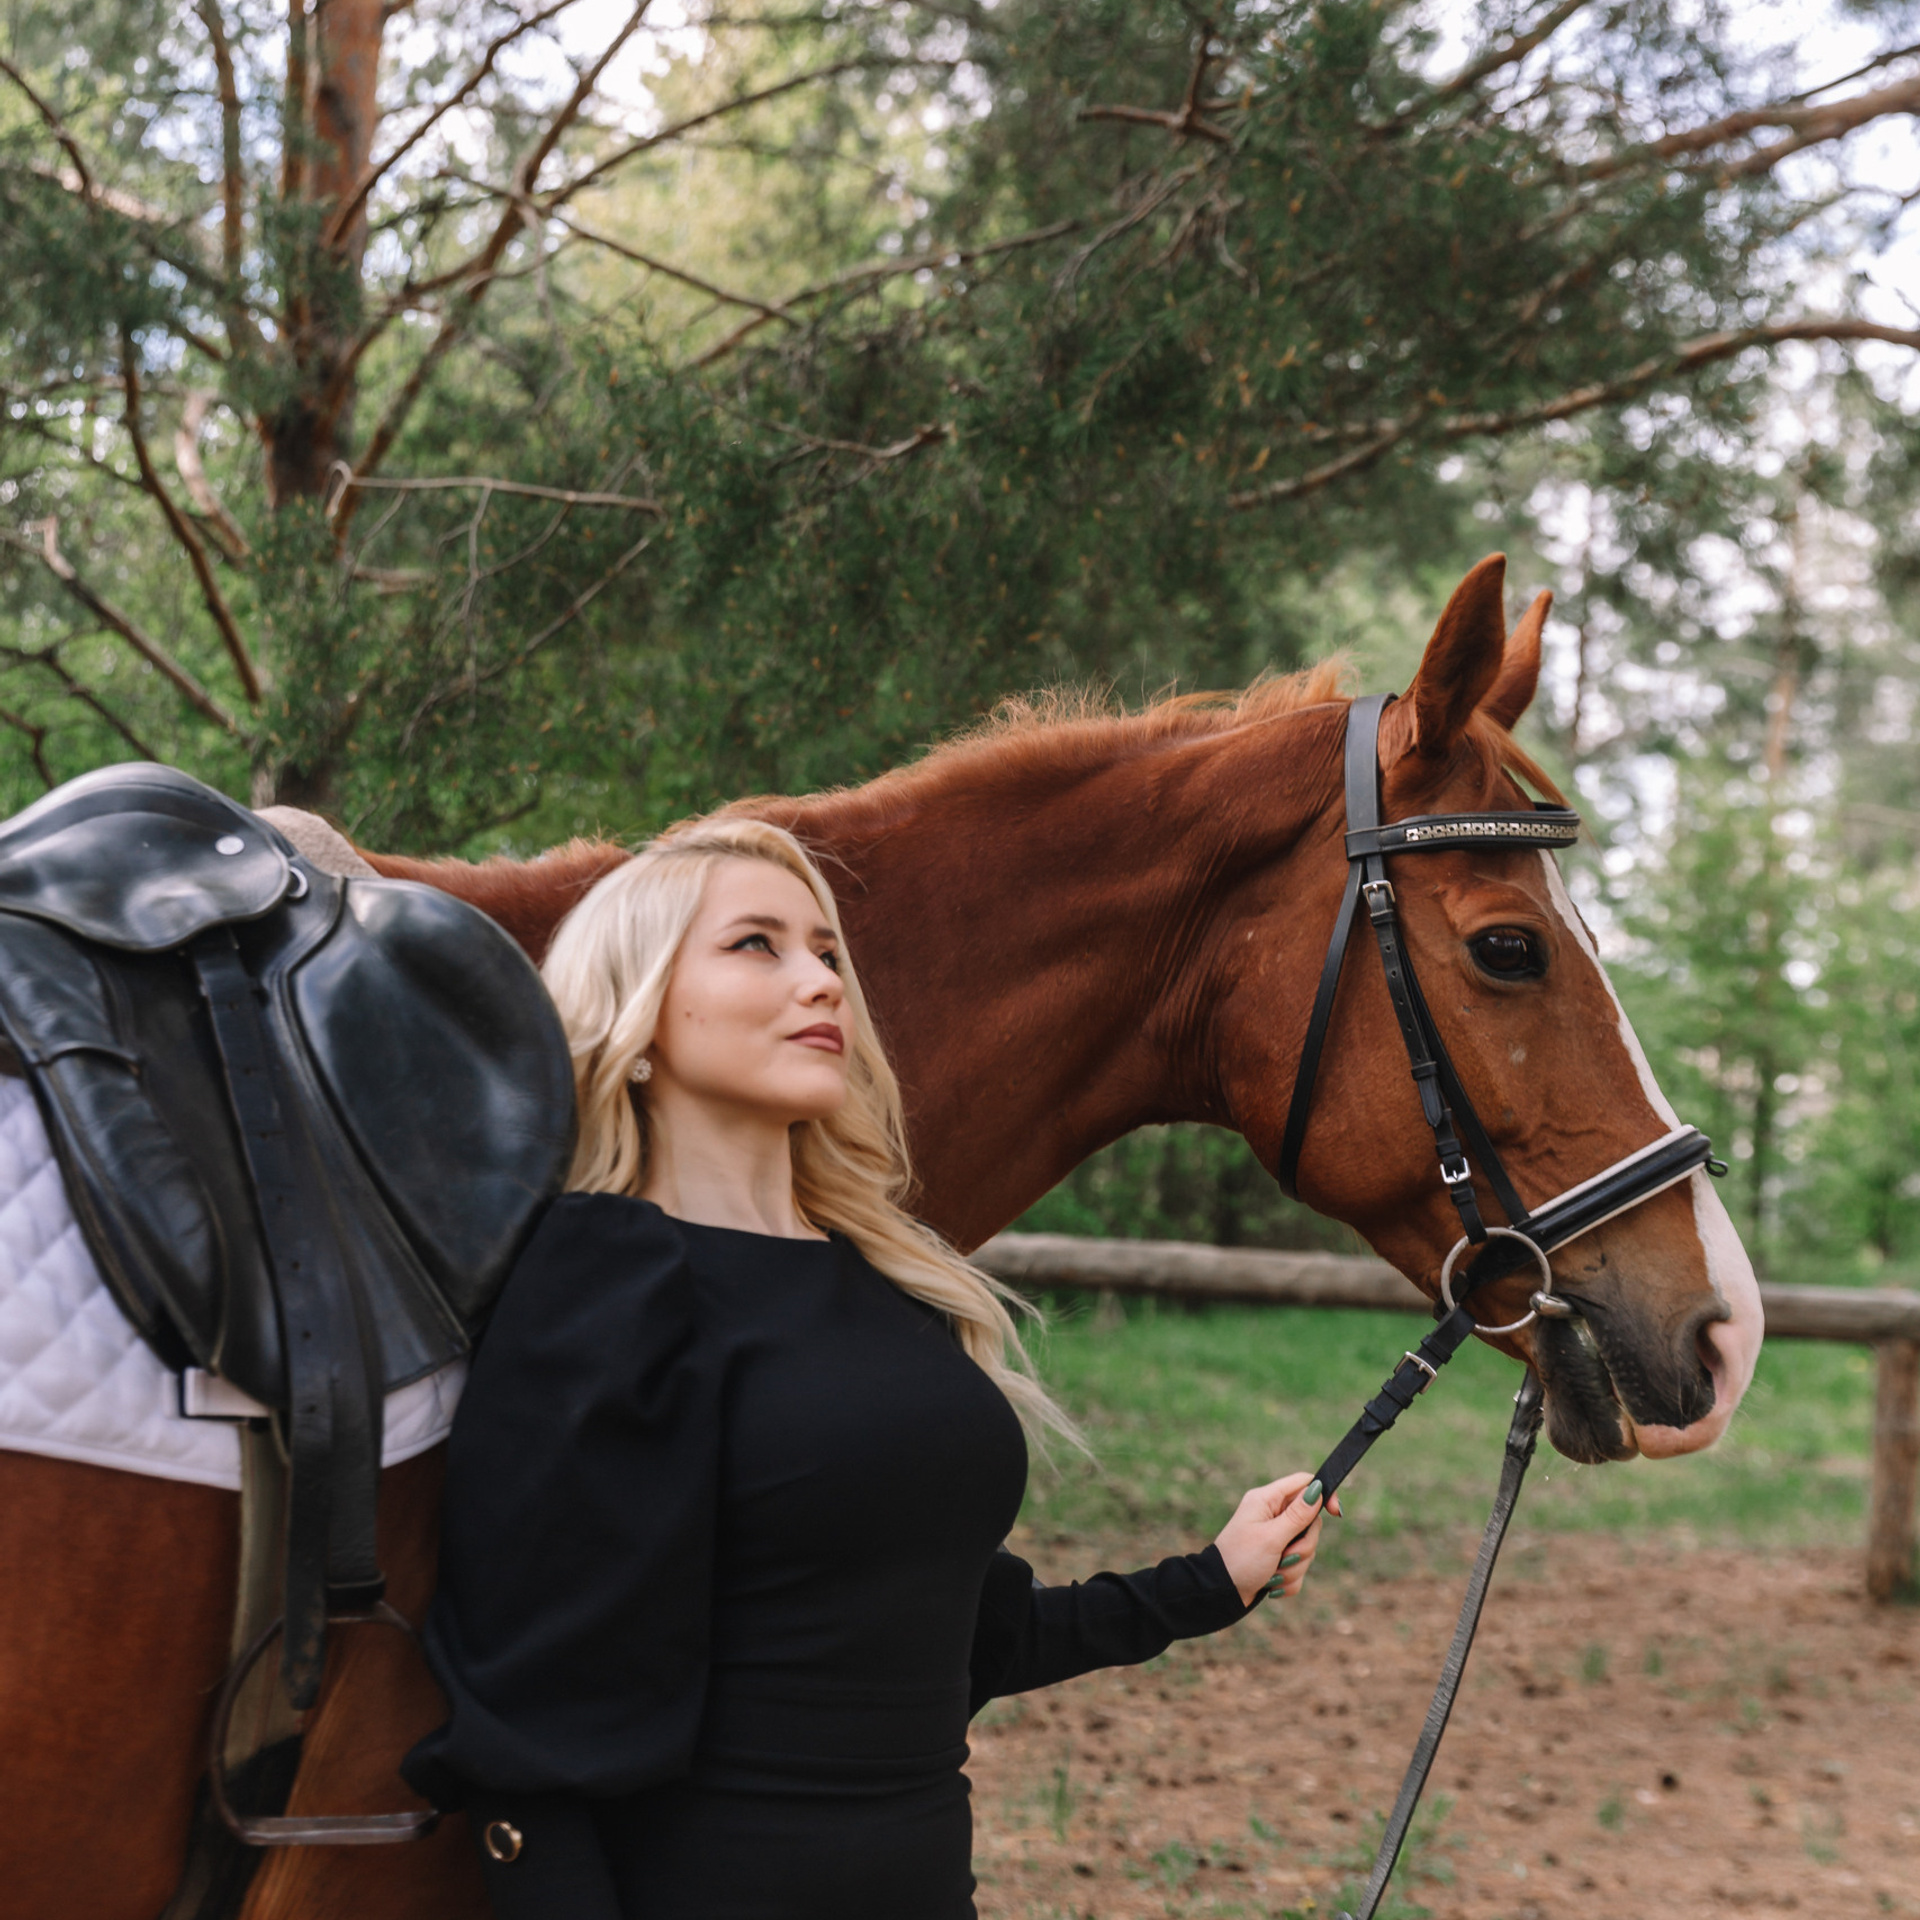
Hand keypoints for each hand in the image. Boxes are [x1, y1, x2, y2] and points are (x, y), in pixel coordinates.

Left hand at [1212, 1470, 1341, 1606]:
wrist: (1220, 1594)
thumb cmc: (1240, 1561)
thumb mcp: (1271, 1537)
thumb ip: (1297, 1516)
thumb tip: (1318, 1489)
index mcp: (1266, 1501)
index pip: (1303, 1484)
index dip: (1323, 1495)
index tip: (1336, 1514)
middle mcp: (1272, 1515)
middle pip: (1310, 1522)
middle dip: (1303, 1546)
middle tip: (1284, 1555)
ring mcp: (1275, 1537)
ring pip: (1306, 1548)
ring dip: (1294, 1567)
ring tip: (1273, 1573)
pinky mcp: (1277, 1558)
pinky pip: (1299, 1567)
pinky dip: (1289, 1579)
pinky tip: (1271, 1584)